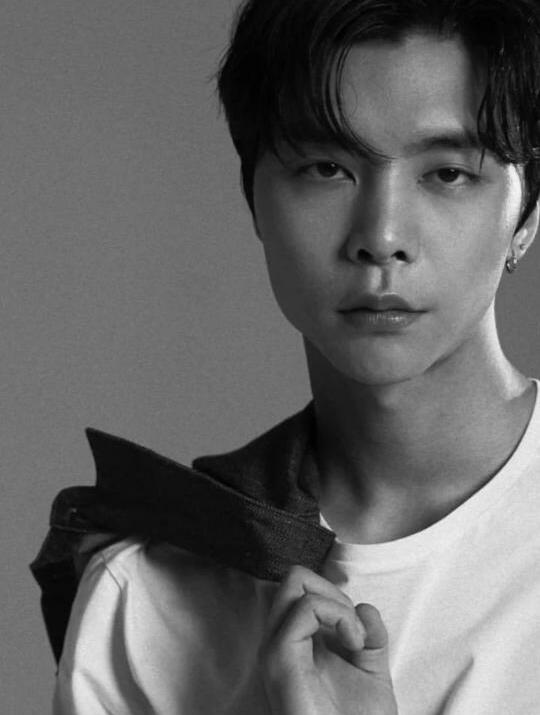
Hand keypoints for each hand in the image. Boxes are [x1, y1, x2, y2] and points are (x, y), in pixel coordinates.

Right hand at [260, 566, 397, 714]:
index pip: (303, 590)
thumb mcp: (371, 672)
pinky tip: (351, 644)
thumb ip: (371, 636)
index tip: (358, 633)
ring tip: (354, 638)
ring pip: (294, 582)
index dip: (336, 599)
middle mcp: (280, 640)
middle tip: (353, 630)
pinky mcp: (279, 656)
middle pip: (294, 578)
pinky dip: (337, 614)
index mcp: (296, 643)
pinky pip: (304, 607)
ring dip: (335, 602)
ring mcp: (275, 647)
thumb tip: (365, 606)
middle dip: (332, 592)